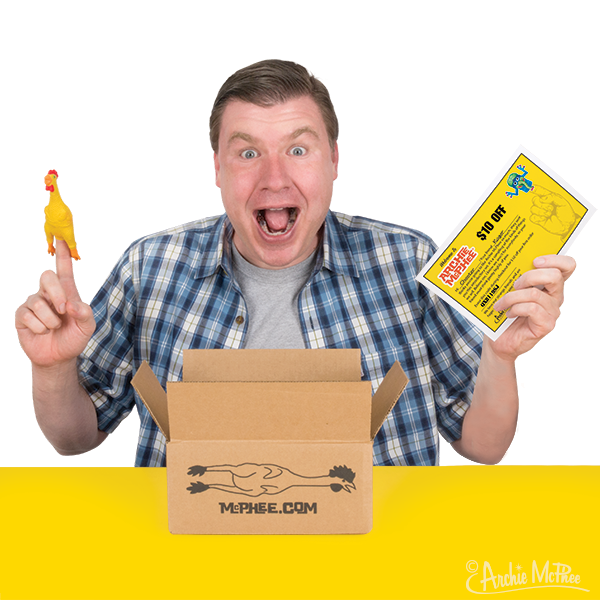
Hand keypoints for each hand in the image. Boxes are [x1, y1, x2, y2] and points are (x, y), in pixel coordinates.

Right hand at [15, 240, 95, 367]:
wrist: (59, 357)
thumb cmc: (74, 337)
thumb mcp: (87, 326)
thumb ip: (85, 313)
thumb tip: (72, 305)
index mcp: (66, 291)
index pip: (63, 268)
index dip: (63, 253)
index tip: (62, 236)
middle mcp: (48, 293)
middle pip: (47, 277)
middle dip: (56, 293)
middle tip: (63, 311)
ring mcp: (33, 303)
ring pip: (38, 303)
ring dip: (50, 321)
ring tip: (54, 328)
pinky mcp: (21, 316)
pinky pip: (28, 317)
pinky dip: (40, 328)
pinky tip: (43, 332)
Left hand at [490, 254, 575, 361]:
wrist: (498, 339)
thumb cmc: (504, 312)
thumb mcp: (509, 290)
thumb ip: (515, 276)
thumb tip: (508, 260)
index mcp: (549, 284)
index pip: (567, 266)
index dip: (555, 260)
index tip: (535, 260)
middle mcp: (555, 297)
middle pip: (555, 276)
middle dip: (530, 276)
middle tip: (514, 284)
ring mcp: (552, 312)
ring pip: (535, 294)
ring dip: (512, 296)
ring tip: (501, 303)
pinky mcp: (546, 325)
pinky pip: (532, 309)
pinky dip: (515, 308)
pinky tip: (508, 313)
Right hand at [529, 185, 578, 236]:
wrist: (567, 225)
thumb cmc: (566, 213)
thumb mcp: (562, 202)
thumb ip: (552, 197)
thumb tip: (542, 198)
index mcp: (549, 197)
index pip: (539, 191)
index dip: (533, 188)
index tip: (529, 186)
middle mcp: (543, 204)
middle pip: (534, 200)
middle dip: (543, 205)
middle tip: (551, 208)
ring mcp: (539, 212)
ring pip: (533, 209)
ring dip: (543, 212)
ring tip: (550, 215)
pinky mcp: (537, 220)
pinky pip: (532, 217)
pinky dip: (539, 218)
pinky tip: (545, 219)